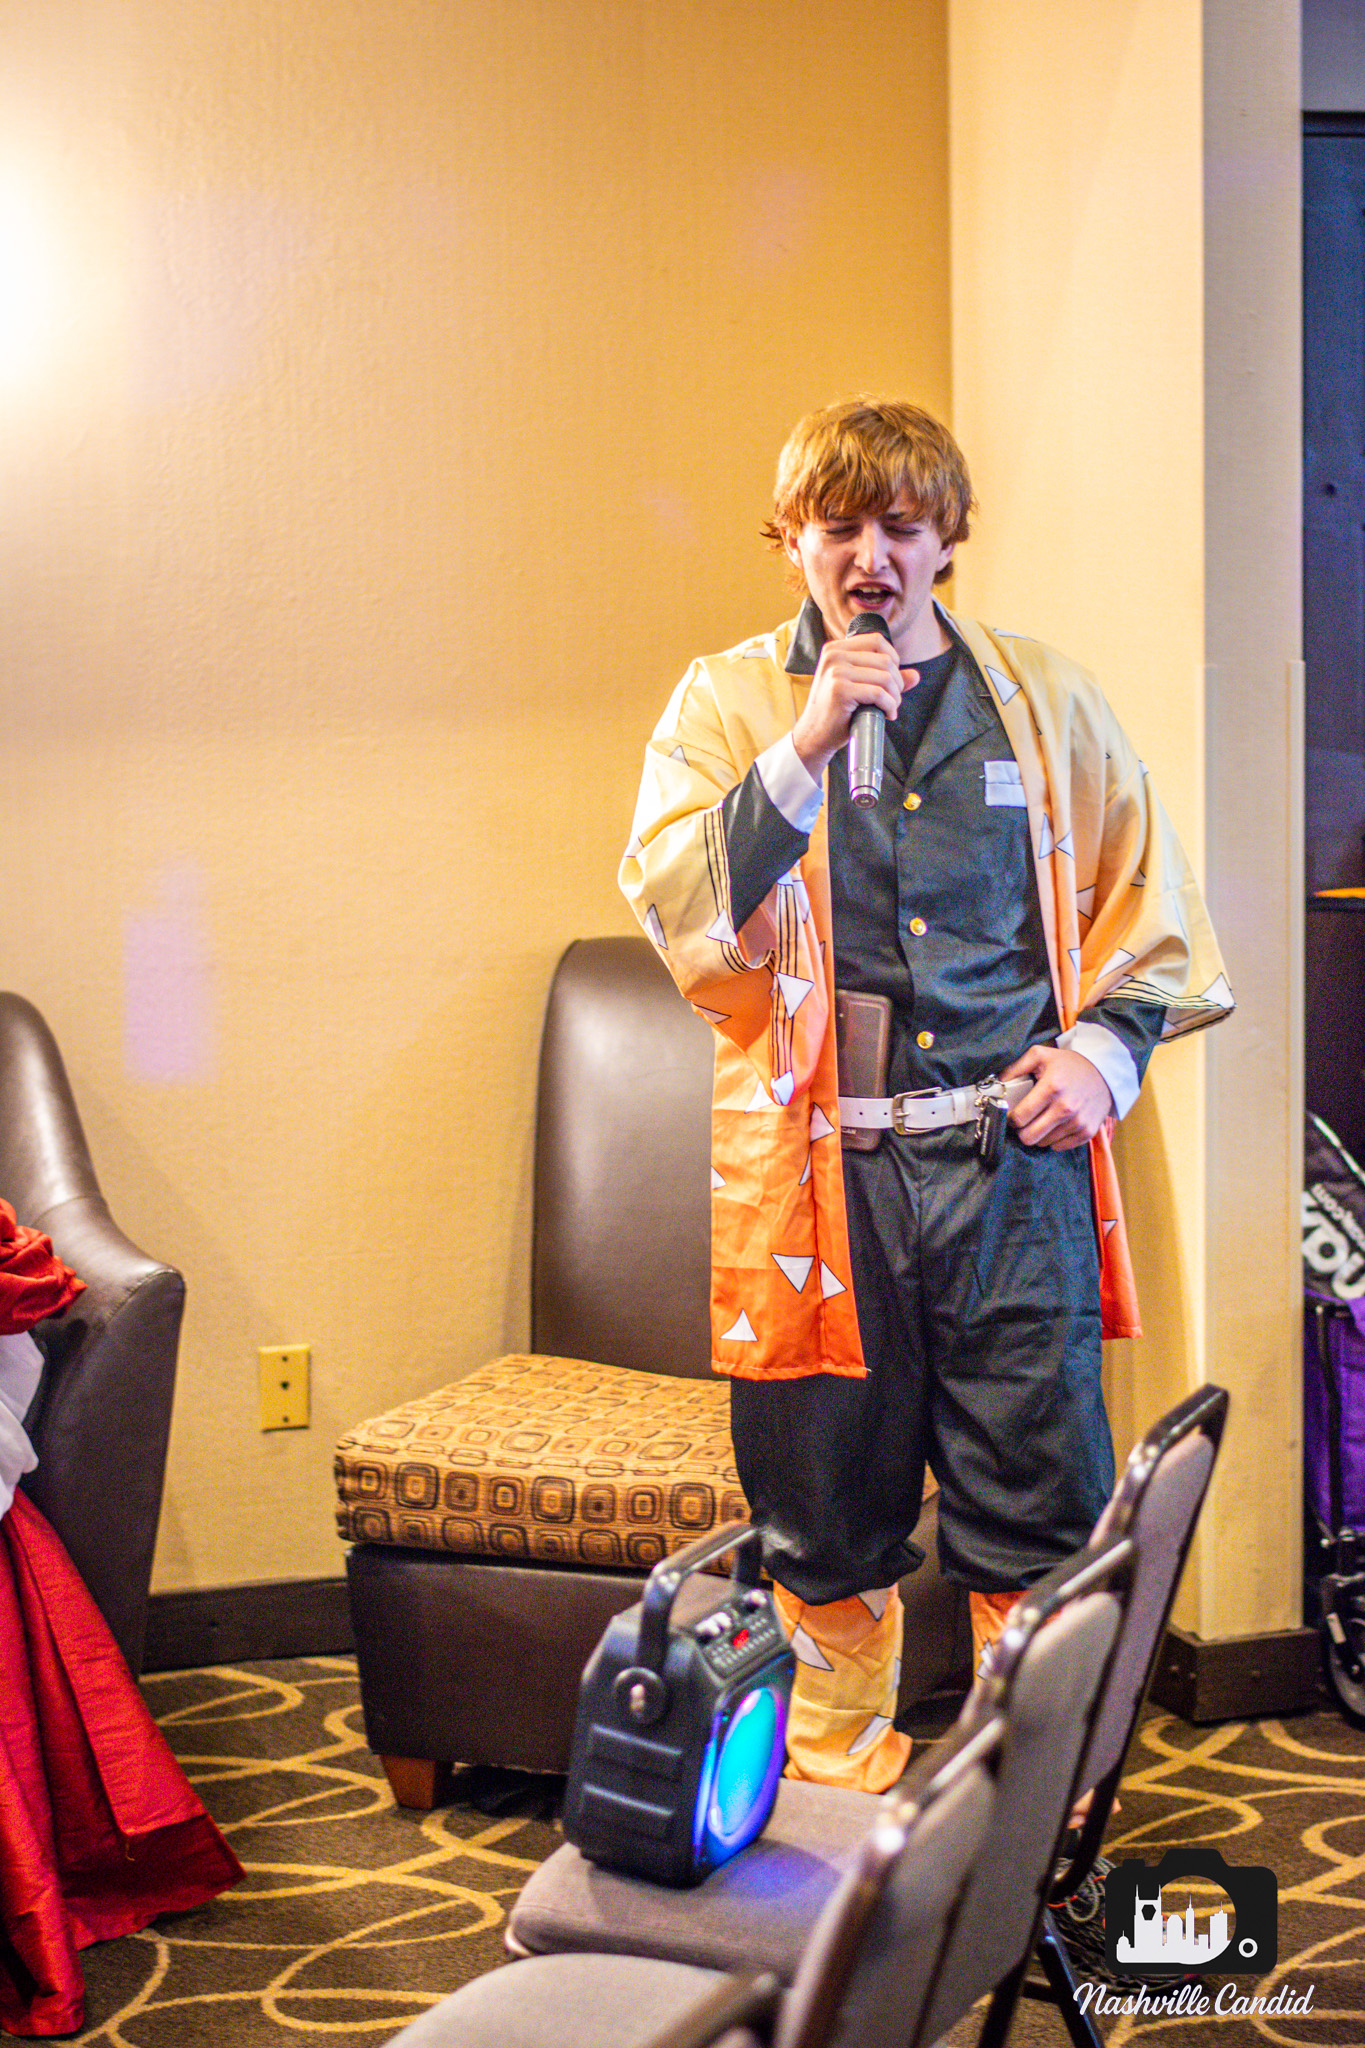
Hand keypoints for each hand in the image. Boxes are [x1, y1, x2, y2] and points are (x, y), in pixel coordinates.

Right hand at [792, 631, 911, 779]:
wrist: (814, 735)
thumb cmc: (836, 711)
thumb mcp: (859, 687)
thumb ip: (885, 678)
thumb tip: (915, 675)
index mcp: (836, 649)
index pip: (877, 640)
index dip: (893, 659)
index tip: (891, 680)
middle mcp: (834, 655)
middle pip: (885, 660)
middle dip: (897, 682)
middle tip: (893, 700)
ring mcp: (836, 672)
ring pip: (885, 677)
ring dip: (895, 697)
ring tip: (890, 708)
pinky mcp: (840, 689)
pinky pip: (878, 693)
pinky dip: (889, 706)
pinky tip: (887, 714)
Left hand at [1001, 1045, 1113, 1151]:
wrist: (1105, 1072)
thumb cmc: (1069, 1064)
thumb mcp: (1041, 1055)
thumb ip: (1015, 1067)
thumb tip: (997, 1084)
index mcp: (1052, 1087)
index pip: (1020, 1117)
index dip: (1010, 1118)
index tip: (1011, 1114)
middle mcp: (1065, 1107)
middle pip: (1029, 1137)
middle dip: (1021, 1130)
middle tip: (1024, 1121)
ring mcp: (1078, 1122)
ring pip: (1043, 1143)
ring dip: (1038, 1134)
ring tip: (1041, 1120)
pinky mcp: (1087, 1132)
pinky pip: (1059, 1147)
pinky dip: (1053, 1139)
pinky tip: (1055, 1125)